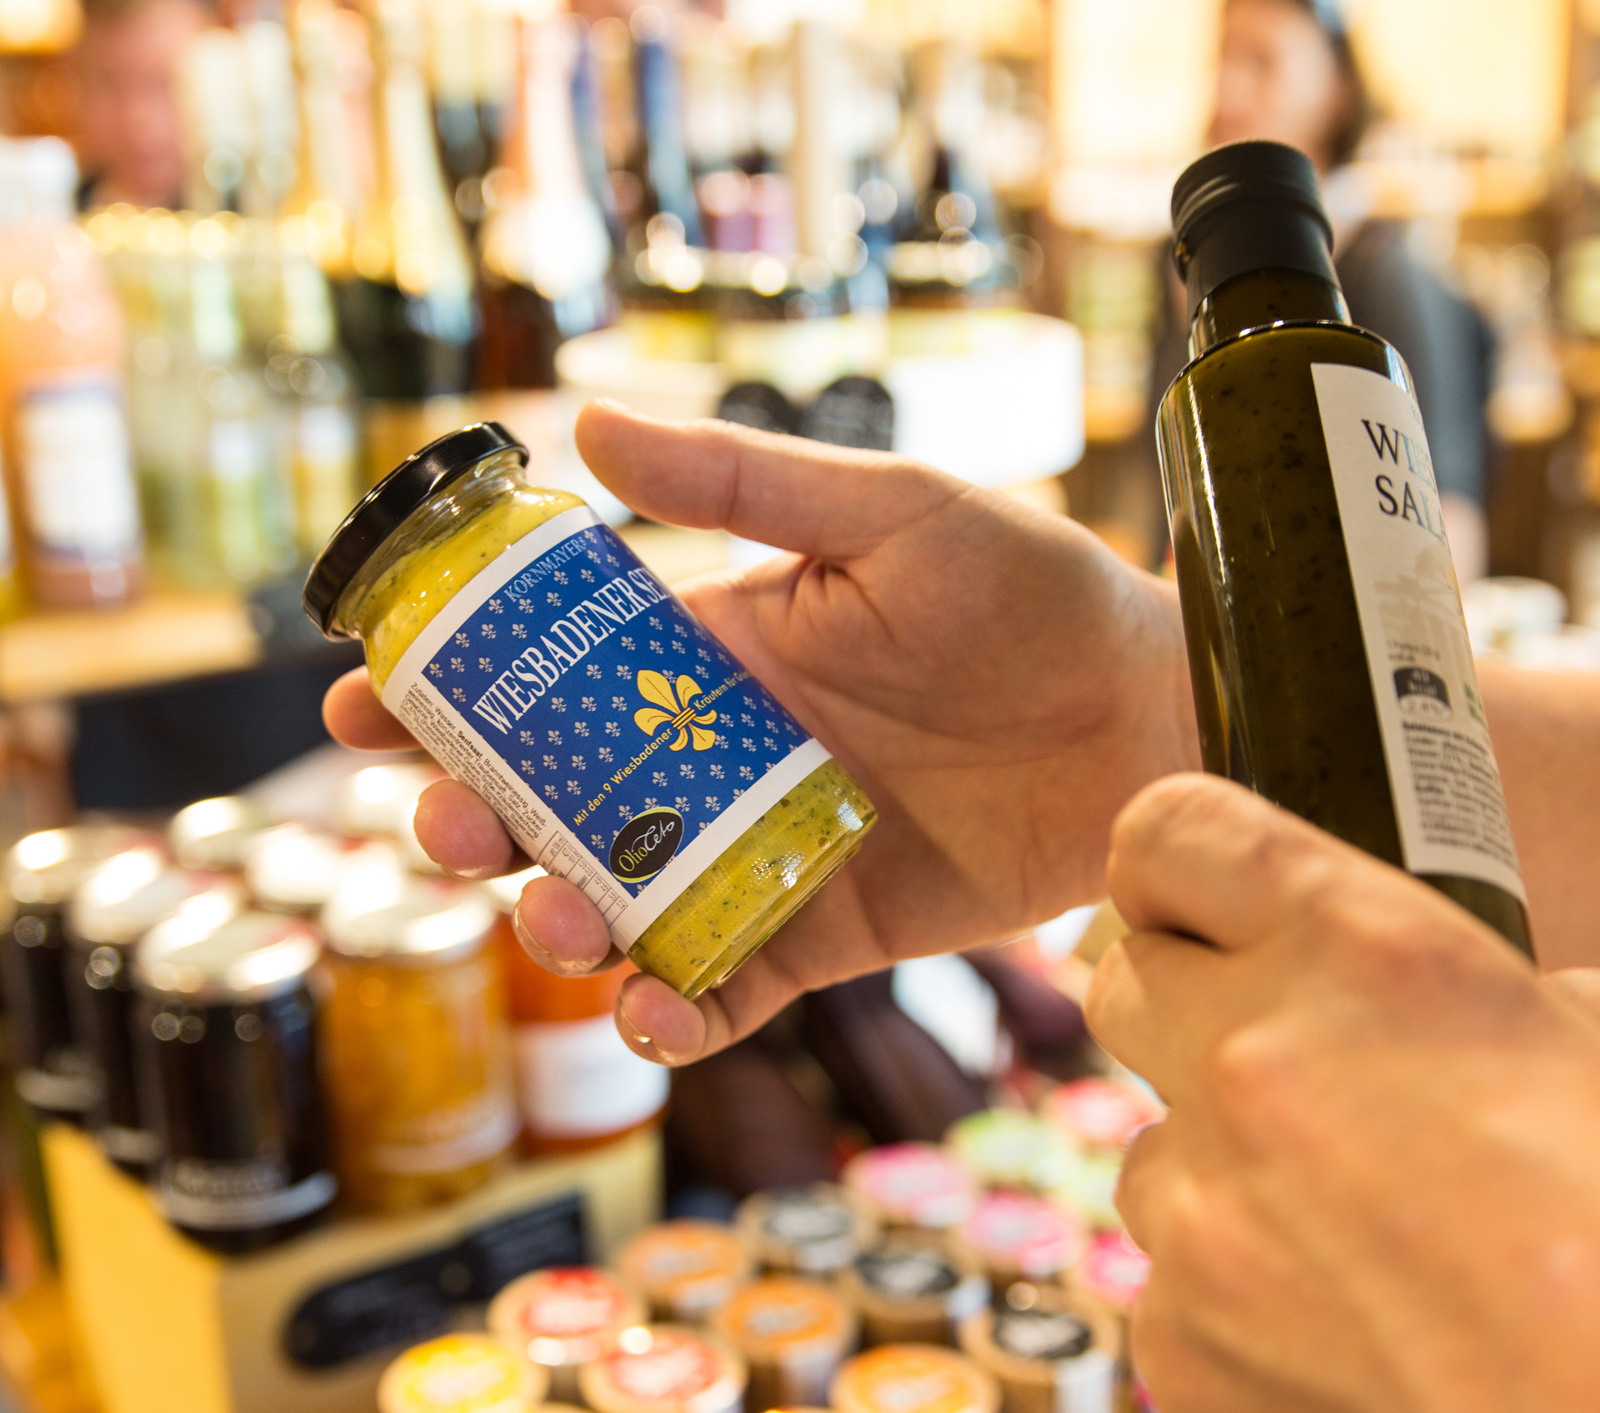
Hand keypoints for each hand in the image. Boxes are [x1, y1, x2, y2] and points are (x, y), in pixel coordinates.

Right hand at [327, 401, 1196, 1064]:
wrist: (1150, 715)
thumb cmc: (1028, 591)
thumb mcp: (887, 512)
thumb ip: (743, 481)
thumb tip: (584, 423)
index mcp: (713, 653)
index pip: (548, 677)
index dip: (448, 692)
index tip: (364, 700)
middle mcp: (717, 757)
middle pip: (554, 802)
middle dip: (474, 816)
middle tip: (441, 822)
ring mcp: (762, 851)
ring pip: (617, 902)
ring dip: (557, 918)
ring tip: (554, 913)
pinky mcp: (825, 934)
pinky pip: (724, 987)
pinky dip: (672, 1016)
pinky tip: (649, 1009)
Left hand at [1087, 773, 1599, 1412]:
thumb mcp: (1588, 1038)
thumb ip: (1486, 992)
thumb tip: (1482, 1004)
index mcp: (1355, 947)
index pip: (1170, 833)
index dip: (1175, 866)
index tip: (1191, 899)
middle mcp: (1249, 1057)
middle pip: (1126, 982)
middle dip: (1185, 1011)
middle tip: (1273, 1059)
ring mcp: (1202, 1204)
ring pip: (1147, 1147)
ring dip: (1215, 1168)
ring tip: (1340, 1220)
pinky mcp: (1182, 1332)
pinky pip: (1167, 1282)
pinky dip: (1229, 1297)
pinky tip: (1338, 1318)